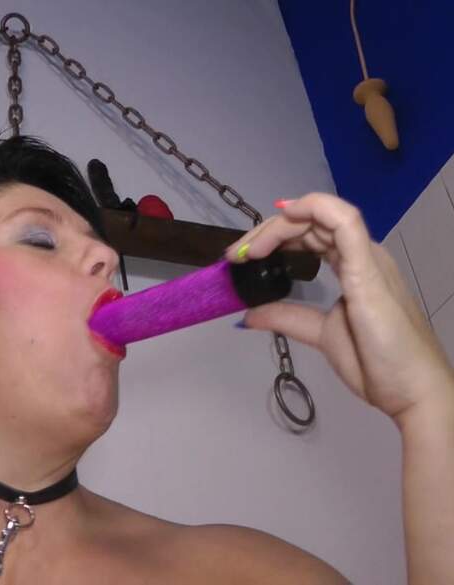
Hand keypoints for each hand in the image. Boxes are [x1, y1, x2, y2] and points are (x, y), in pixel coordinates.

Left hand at [224, 193, 453, 423]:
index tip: (242, 257)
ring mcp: (367, 258)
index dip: (274, 237)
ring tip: (249, 249)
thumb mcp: (320, 333)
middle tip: (235, 254)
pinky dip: (311, 210)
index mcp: (355, 266)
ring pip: (322, 214)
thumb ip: (287, 317)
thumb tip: (249, 314)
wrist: (412, 391)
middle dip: (267, 231)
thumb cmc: (378, 363)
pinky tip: (283, 218)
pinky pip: (343, 221)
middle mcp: (362, 255)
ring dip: (278, 225)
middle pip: (311, 221)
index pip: (311, 233)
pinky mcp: (368, 269)